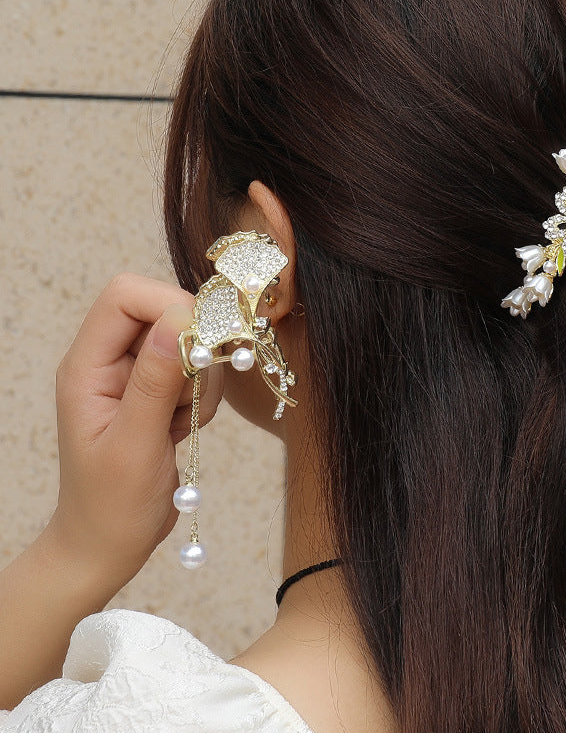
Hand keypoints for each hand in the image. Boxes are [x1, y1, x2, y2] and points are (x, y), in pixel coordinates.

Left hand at [47, 272, 223, 588]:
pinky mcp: (158, 392)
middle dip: (193, 348)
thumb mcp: (134, 444)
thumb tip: (179, 321)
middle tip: (192, 395)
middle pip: (164, 312)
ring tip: (179, 424)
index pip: (126, 296)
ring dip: (201, 379)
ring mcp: (135, 377)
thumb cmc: (110, 505)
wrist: (109, 545)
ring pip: (188, 342)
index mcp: (87, 366)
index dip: (168, 304)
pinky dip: (204, 397)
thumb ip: (155, 381)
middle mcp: (109, 362)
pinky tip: (180, 430)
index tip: (200, 344)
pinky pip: (197, 370)